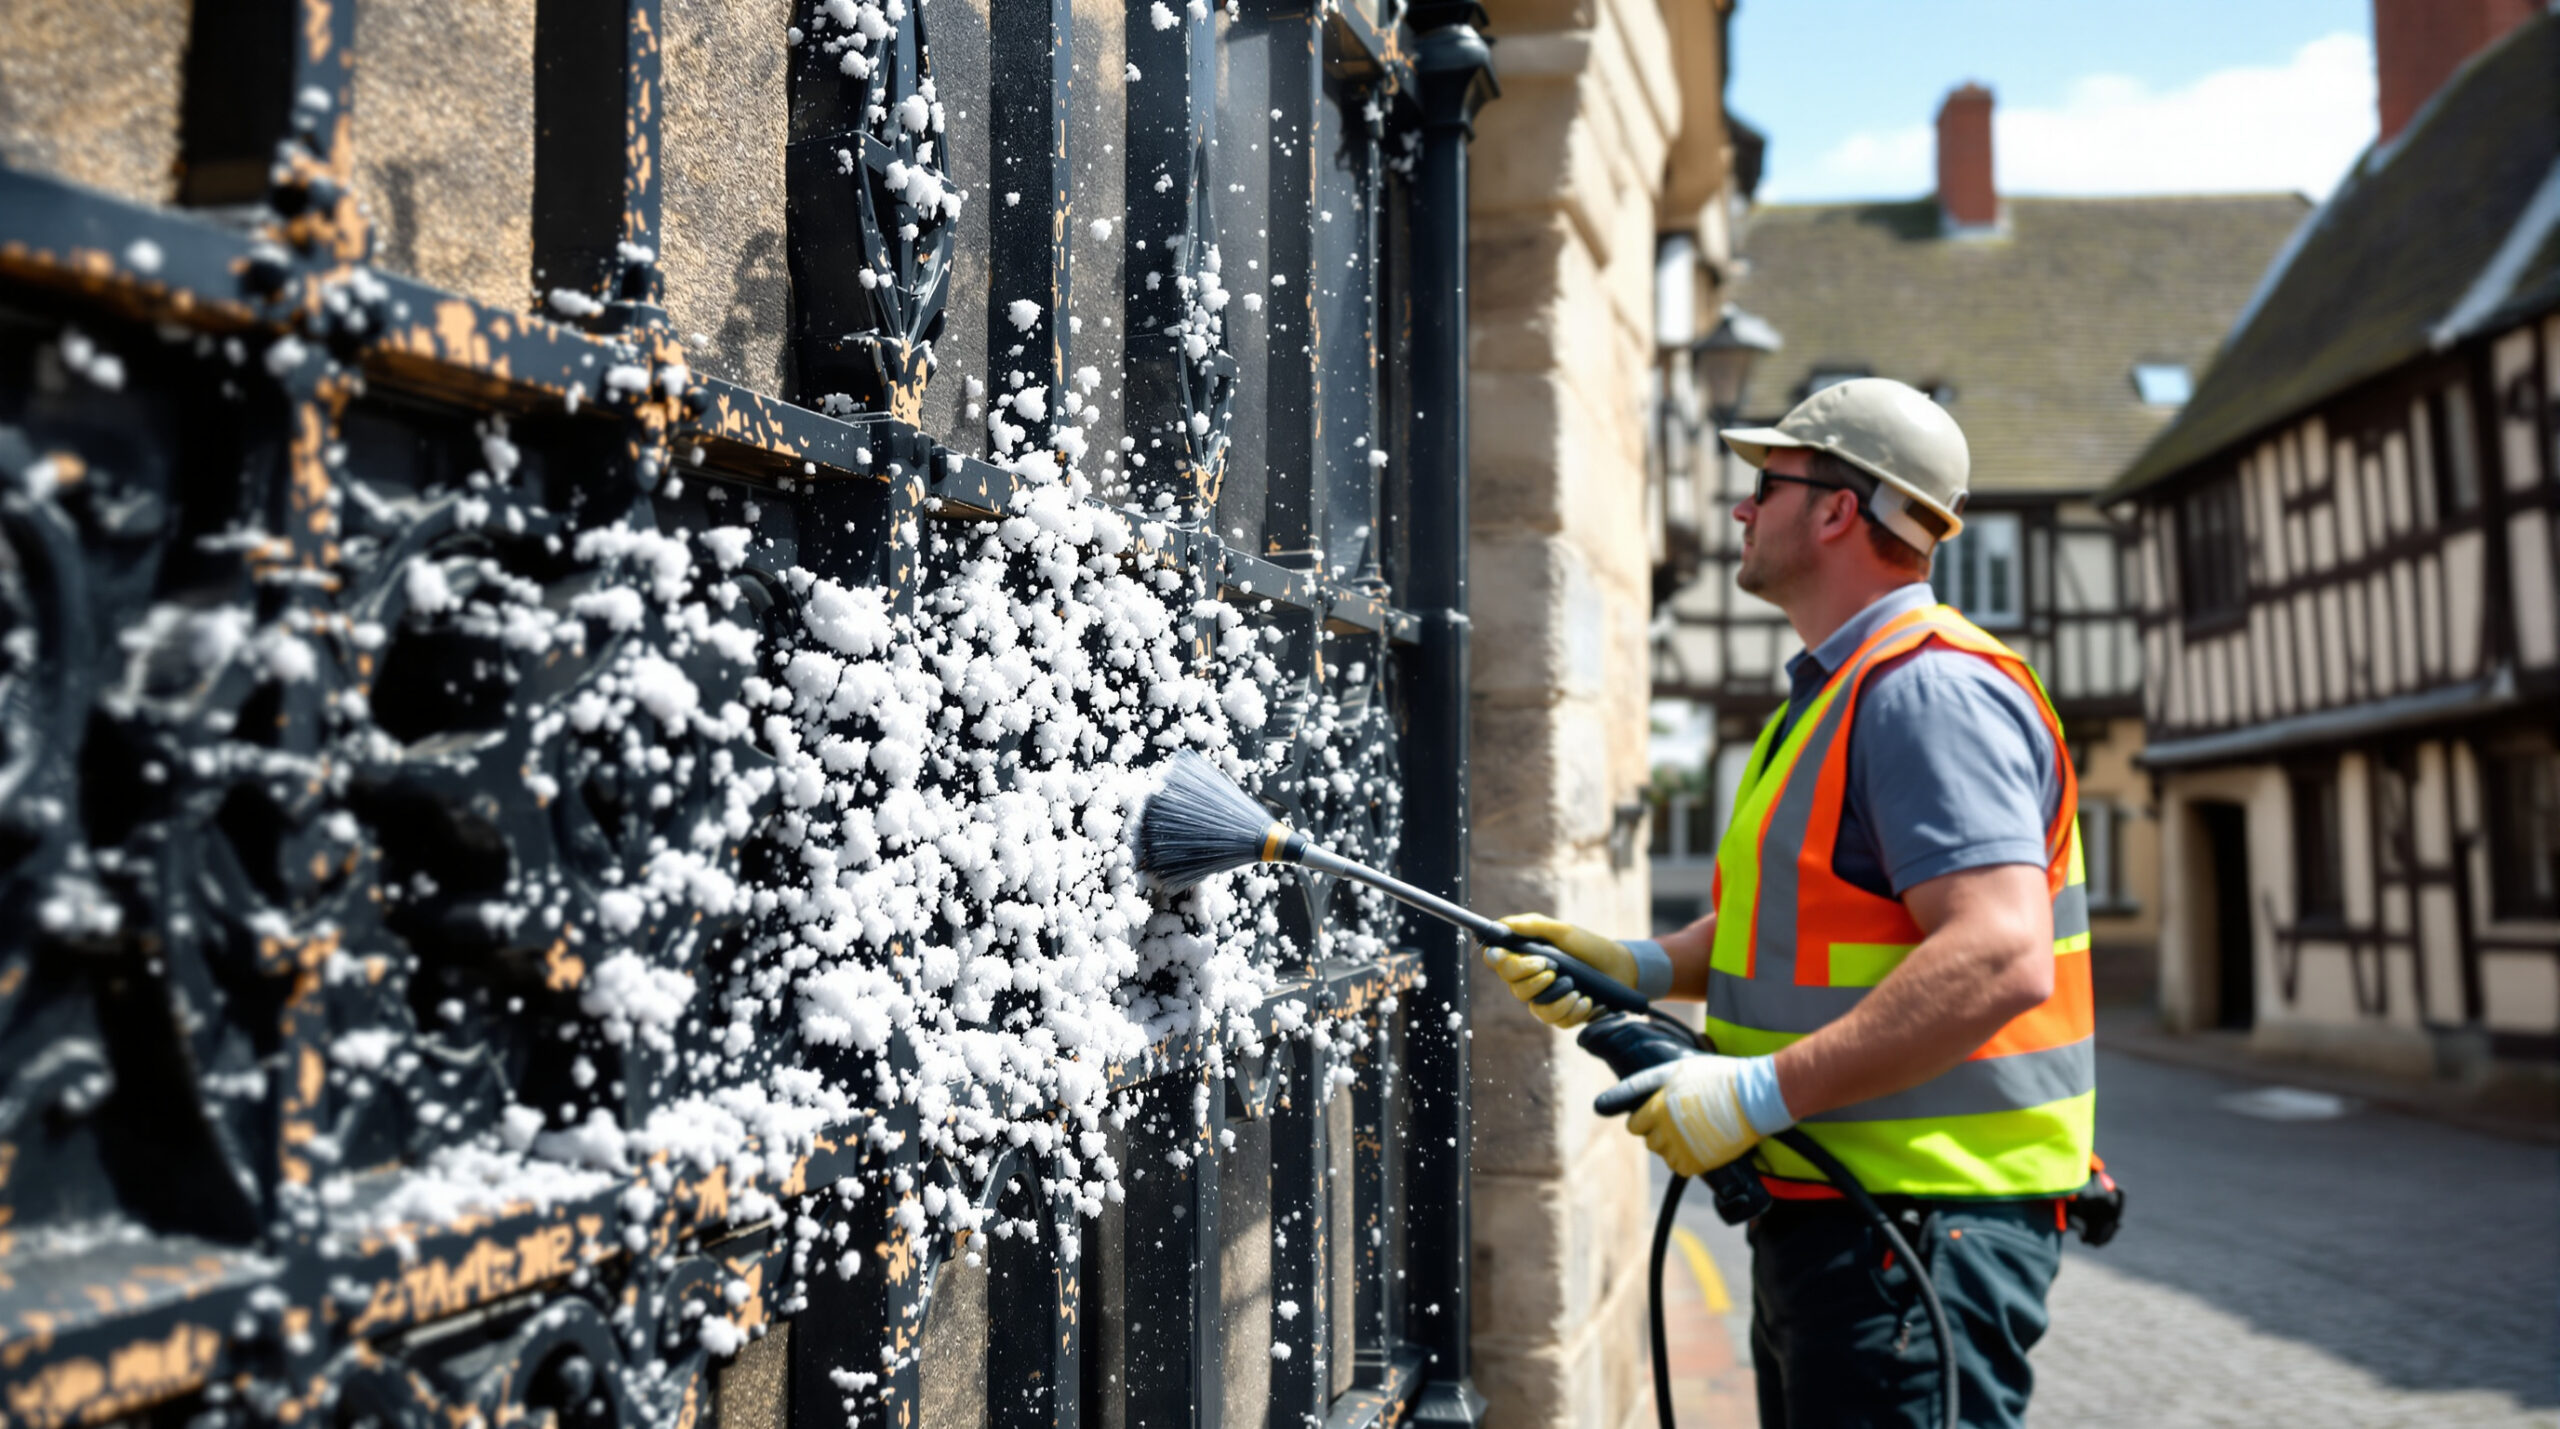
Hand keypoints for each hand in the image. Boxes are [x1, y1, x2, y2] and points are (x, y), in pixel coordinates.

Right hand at [1485, 913, 1639, 1027]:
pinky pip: (1556, 1020)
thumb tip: (1502, 925)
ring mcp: (1545, 1000)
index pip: (1498, 961)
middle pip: (1515, 988)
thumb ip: (1533, 926)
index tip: (1522, 957)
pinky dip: (1573, 1010)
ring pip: (1535, 1008)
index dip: (1501, 961)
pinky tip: (1587, 1000)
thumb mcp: (1563, 931)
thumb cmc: (1588, 946)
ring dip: (1557, 999)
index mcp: (1525, 956)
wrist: (1619, 968)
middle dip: (1534, 980)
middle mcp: (1530, 980)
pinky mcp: (1561, 1016)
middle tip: (1554, 969)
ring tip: (1577, 989)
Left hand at [1601, 1052, 1792, 1176]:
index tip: (1655, 1117)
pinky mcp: (1700, 1162)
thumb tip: (1620, 1093)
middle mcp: (1666, 1129)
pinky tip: (1700, 1147)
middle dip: (1660, 1133)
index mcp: (1657, 1106)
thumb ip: (1647, 1081)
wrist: (1754, 1096)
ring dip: (1674, 1148)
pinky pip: (1681, 1169)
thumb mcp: (1678, 1069)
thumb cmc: (1718, 1077)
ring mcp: (1682, 1147)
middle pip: (1650, 1142)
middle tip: (1681, 1123)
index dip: (1644, 1121)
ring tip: (1694, 1134)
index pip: (1635, 1125)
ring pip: (1665, 1156)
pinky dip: (1687, 1161)